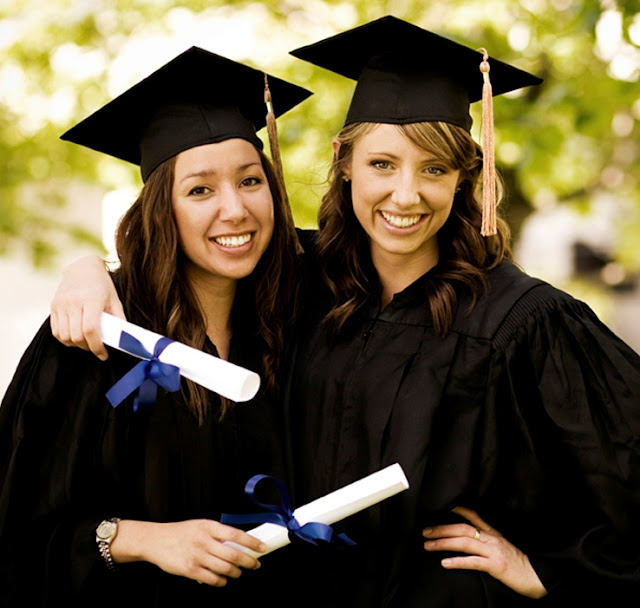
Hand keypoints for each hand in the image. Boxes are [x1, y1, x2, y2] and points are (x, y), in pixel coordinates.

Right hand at [50, 255, 124, 359]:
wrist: (83, 268)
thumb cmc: (102, 285)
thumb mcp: (115, 299)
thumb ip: (118, 319)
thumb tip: (124, 339)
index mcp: (91, 299)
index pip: (90, 330)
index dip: (97, 346)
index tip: (104, 355)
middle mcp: (73, 302)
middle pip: (77, 336)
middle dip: (88, 348)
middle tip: (97, 349)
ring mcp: (61, 304)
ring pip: (64, 336)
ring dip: (76, 345)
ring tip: (87, 343)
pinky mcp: (53, 306)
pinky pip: (56, 331)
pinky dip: (65, 340)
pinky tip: (75, 338)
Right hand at [112, 519, 266, 586]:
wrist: (156, 540)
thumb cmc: (181, 532)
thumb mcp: (201, 526)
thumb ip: (218, 534)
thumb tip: (240, 543)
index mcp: (209, 526)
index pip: (236, 534)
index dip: (252, 542)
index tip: (262, 548)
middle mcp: (204, 540)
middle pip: (233, 554)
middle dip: (249, 561)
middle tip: (255, 564)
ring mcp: (197, 556)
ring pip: (225, 568)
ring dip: (236, 572)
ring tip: (239, 572)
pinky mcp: (189, 570)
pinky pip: (212, 579)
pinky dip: (221, 581)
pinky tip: (224, 579)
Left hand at [423, 506, 546, 598]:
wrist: (538, 577)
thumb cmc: (519, 564)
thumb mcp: (502, 546)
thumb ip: (487, 539)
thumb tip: (467, 537)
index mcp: (493, 533)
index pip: (473, 516)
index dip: (457, 509)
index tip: (441, 506)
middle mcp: (492, 539)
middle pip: (462, 528)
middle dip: (441, 528)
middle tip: (424, 531)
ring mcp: (494, 551)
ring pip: (464, 543)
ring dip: (443, 543)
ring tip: (428, 545)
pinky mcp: (496, 565)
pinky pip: (473, 562)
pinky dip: (458, 561)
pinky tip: (445, 563)